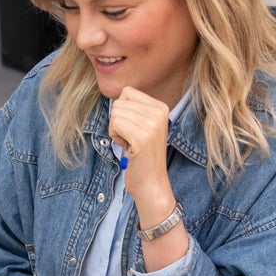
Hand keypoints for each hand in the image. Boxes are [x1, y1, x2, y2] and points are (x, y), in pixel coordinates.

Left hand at [108, 86, 175, 220]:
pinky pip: (115, 124)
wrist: (152, 183)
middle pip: (119, 103)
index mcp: (161, 107)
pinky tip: (127, 148)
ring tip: (130, 144)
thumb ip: (134, 109)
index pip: (127, 92)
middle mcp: (159, 112)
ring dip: (116, 130)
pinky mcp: (142, 137)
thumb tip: (115, 97)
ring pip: (115, 113)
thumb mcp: (144, 126)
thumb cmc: (142, 156)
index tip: (133, 129)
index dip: (123, 111)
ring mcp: (152, 124)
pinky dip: (115, 136)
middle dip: (117, 121)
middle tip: (131, 138)